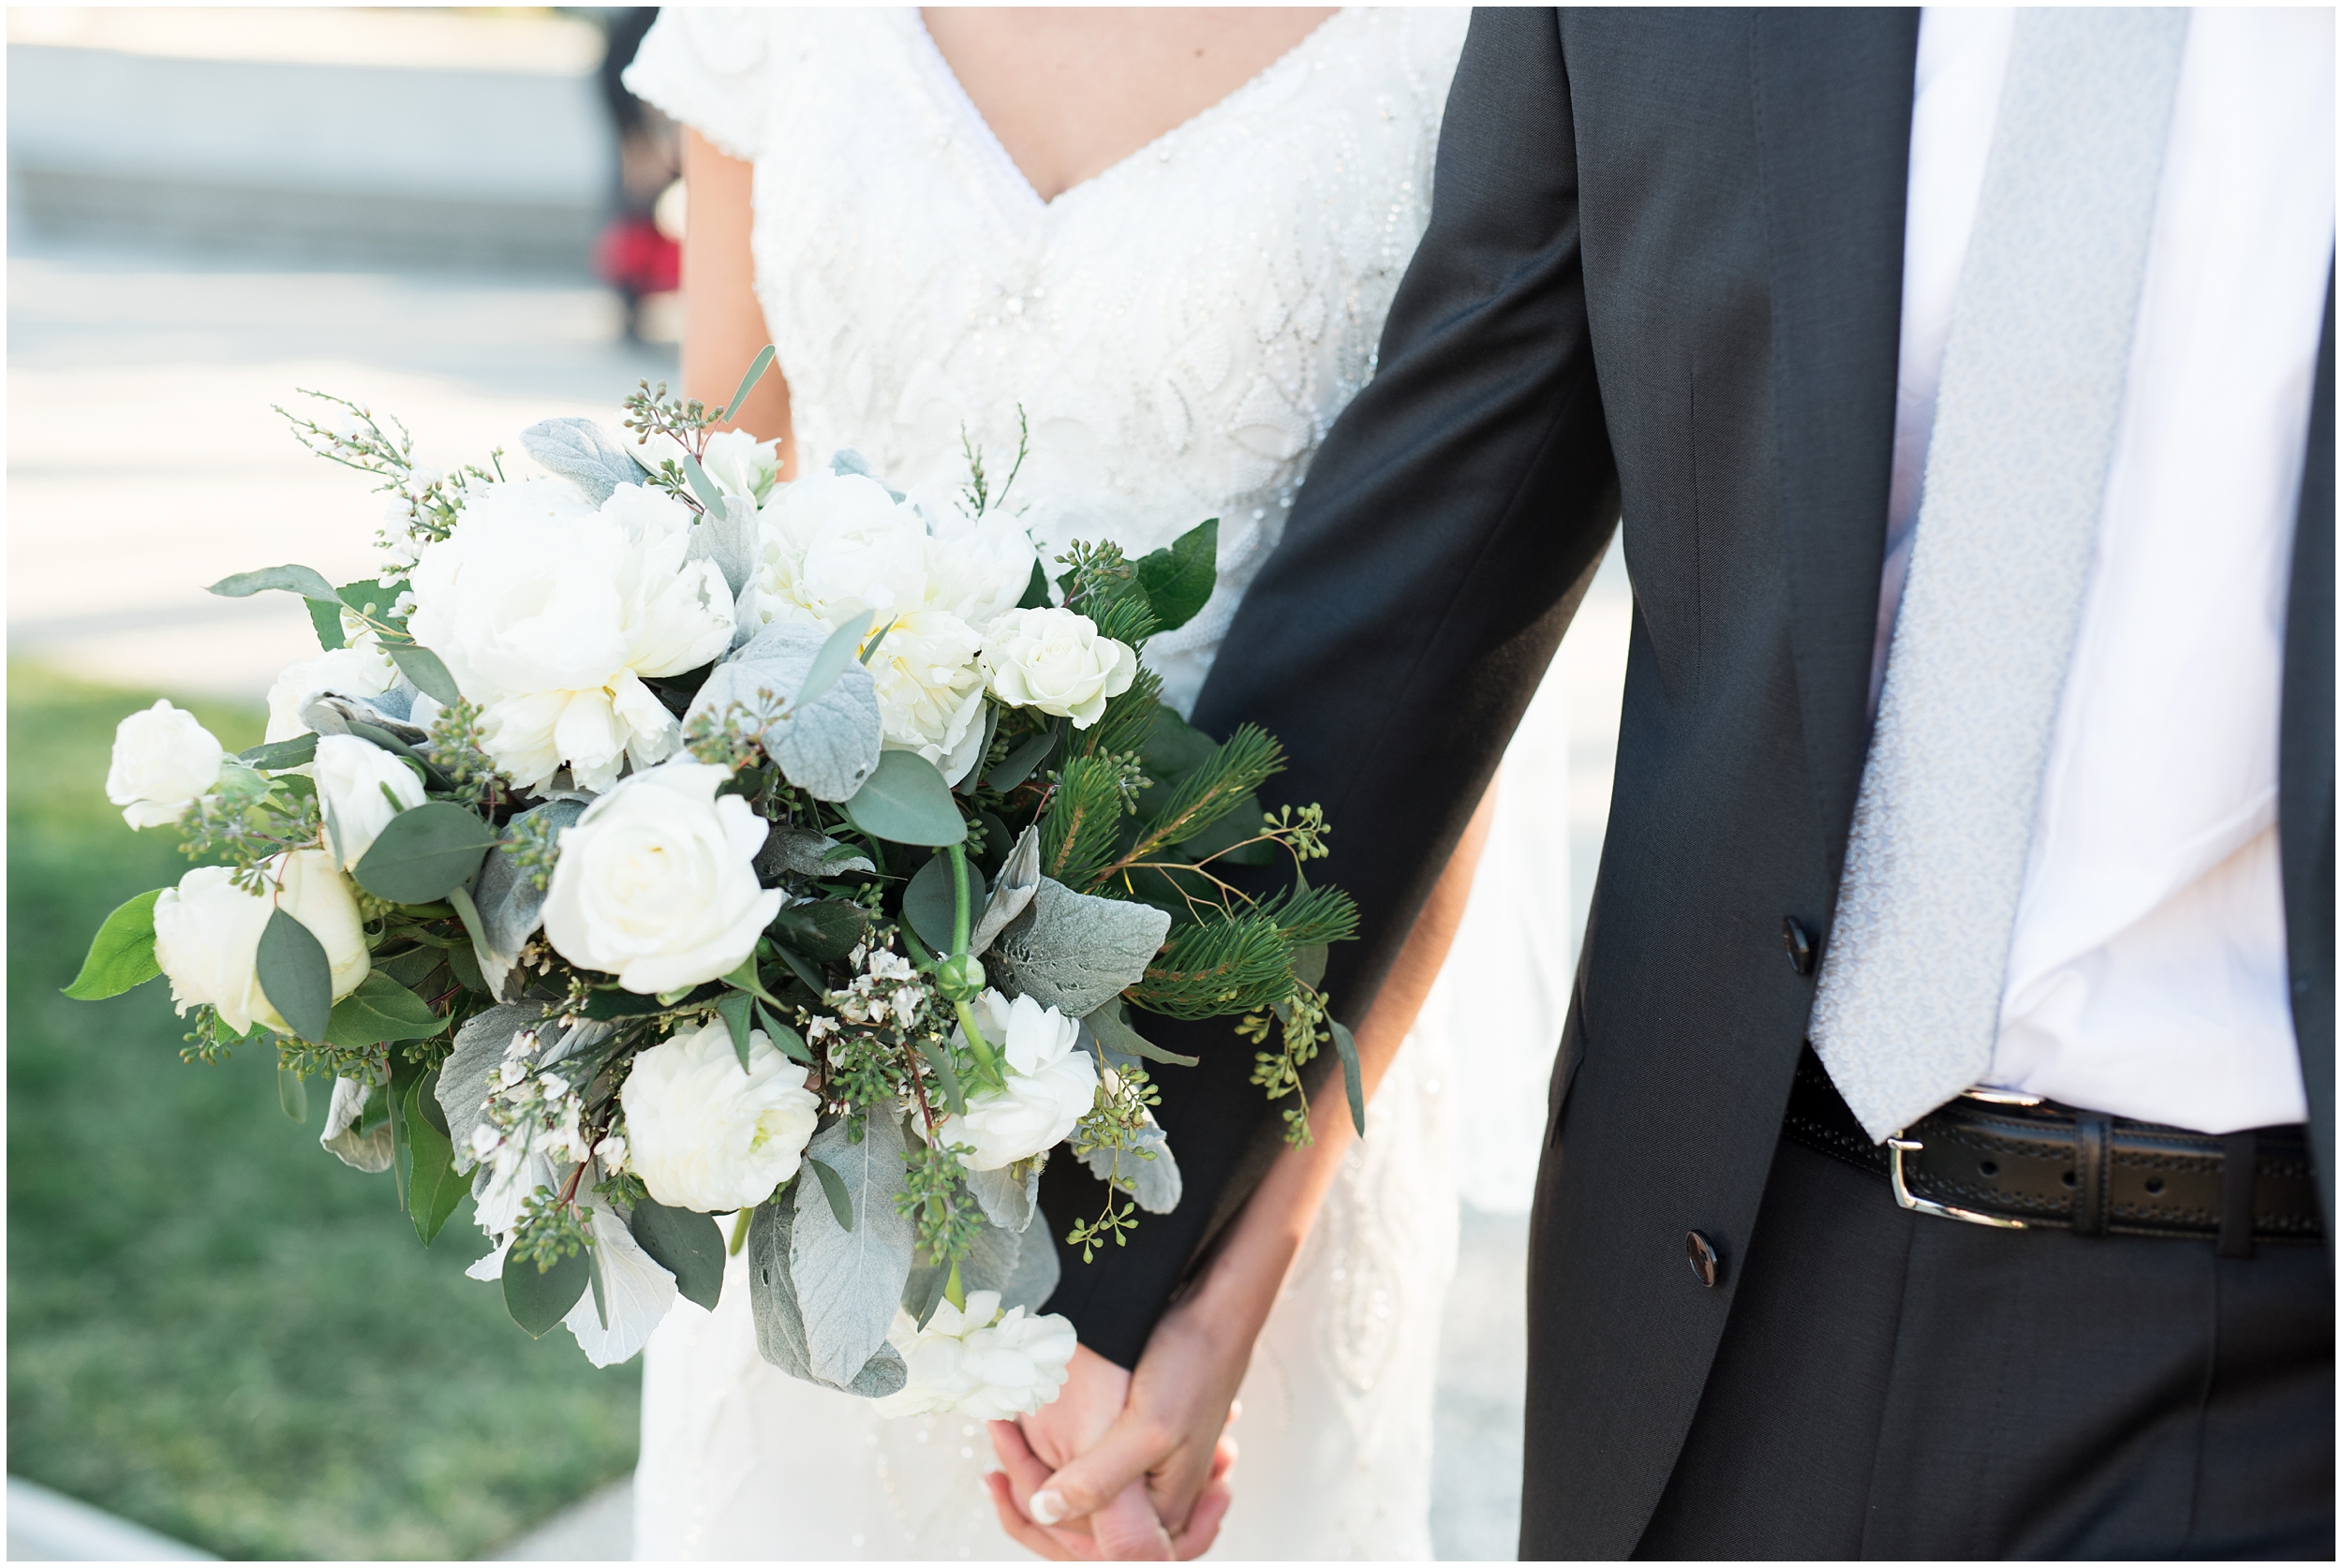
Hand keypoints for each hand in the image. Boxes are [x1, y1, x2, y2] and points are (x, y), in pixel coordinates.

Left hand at [1005, 1293, 1253, 1550]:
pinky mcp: (1149, 1445)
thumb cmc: (1192, 1365)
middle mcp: (1160, 1501)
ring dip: (1044, 1468)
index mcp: (1162, 1512)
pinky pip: (1097, 1464)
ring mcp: (1156, 1472)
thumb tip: (1043, 1512)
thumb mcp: (1147, 1429)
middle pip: (1083, 1523)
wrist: (1220, 1312)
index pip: (1084, 1544)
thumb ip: (1098, 1479)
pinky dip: (1065, 1450)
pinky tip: (1039, 1422)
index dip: (1033, 1519)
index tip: (995, 1476)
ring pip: (1086, 1493)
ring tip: (1010, 1432)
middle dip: (1033, 1488)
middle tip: (998, 1448)